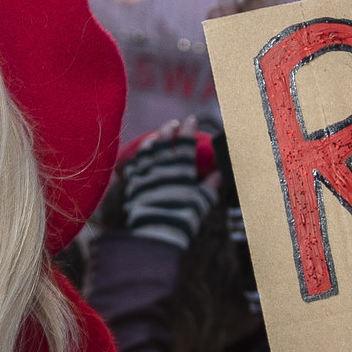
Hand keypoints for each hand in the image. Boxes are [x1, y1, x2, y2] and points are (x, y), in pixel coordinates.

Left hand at [117, 121, 210, 249]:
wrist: (157, 232)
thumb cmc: (184, 217)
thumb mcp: (202, 202)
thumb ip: (211, 187)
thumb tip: (219, 175)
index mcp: (181, 169)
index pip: (185, 142)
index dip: (189, 128)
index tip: (191, 119)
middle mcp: (162, 167)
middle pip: (163, 140)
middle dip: (168, 128)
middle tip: (173, 123)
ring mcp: (145, 174)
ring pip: (145, 150)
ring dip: (151, 140)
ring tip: (155, 136)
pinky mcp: (133, 185)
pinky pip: (132, 166)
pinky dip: (135, 158)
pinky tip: (138, 157)